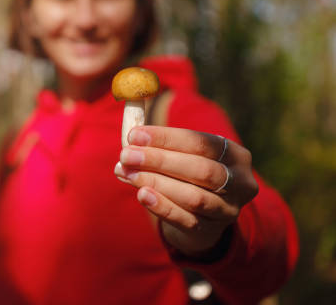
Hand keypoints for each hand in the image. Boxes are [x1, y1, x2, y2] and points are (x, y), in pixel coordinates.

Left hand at [114, 126, 258, 256]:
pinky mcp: (211, 231)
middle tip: (126, 155)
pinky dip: (162, 206)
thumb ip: (158, 147)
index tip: (134, 136)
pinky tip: (142, 194)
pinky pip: (185, 219)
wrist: (200, 216)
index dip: (166, 138)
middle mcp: (239, 183)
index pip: (201, 142)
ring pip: (194, 197)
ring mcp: (227, 210)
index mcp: (235, 155)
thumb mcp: (182, 156)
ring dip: (157, 183)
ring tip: (128, 173)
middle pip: (201, 170)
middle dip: (160, 160)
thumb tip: (129, 144)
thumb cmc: (187, 175)